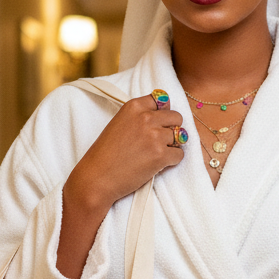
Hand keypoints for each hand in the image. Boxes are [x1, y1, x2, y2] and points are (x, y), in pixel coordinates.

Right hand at [65, 93, 185, 214]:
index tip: (157, 124)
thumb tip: (163, 116)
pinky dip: (172, 160)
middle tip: (159, 141)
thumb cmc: (106, 154)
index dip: (163, 113)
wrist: (97, 177)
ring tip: (156, 154)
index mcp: (134, 106)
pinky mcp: (160, 155)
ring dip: (172, 146)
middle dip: (172, 129)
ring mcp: (154, 136)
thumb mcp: (119, 124)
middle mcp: (146, 117)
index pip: (162, 100)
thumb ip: (139, 117)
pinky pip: (180, 154)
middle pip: (176, 117)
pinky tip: (157, 164)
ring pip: (181, 136)